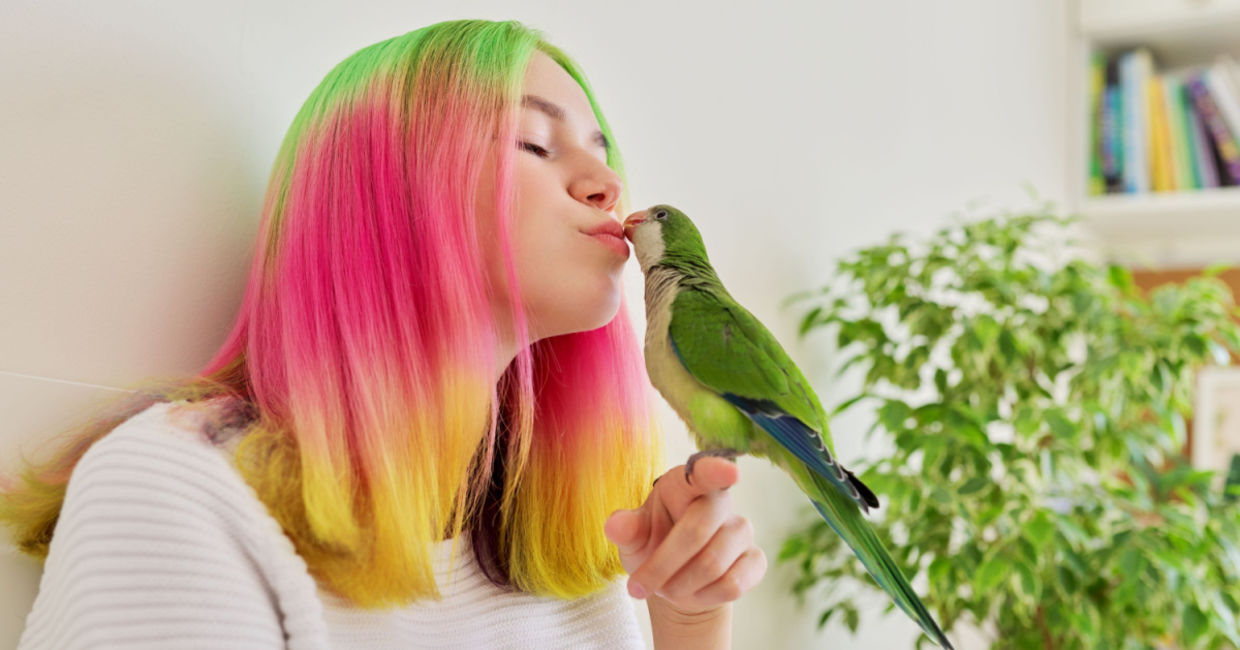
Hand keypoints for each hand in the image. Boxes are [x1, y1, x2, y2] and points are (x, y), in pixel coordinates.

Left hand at [603, 457, 766, 616]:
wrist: (677, 583)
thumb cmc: (653, 547)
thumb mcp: (633, 538)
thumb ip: (626, 529)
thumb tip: (615, 526)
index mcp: (685, 485)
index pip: (702, 472)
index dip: (716, 470)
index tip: (730, 471)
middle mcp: (719, 502)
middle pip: (698, 531)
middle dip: (662, 566)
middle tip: (638, 587)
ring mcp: (741, 530)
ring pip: (713, 564)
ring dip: (680, 585)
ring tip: (666, 588)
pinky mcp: (755, 559)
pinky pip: (733, 584)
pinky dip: (705, 597)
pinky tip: (694, 593)